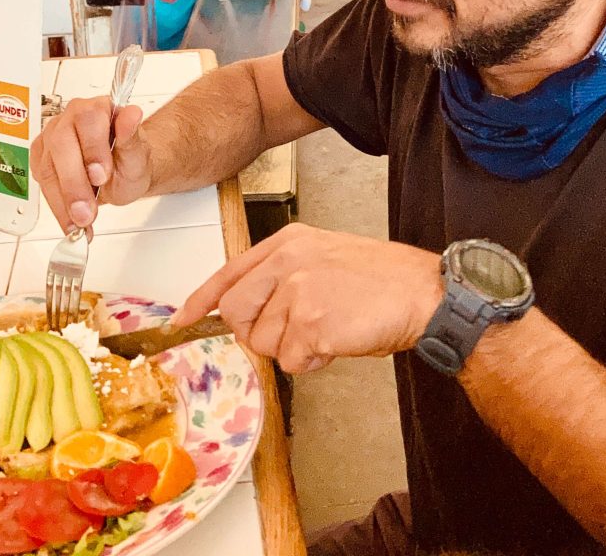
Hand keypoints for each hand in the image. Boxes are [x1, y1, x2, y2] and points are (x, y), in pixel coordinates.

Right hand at [31, 98, 151, 234]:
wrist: (122, 175)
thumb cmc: (130, 161)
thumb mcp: (138, 154)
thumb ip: (132, 137)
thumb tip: (132, 115)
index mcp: (99, 109)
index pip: (89, 119)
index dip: (93, 148)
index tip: (101, 176)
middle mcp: (72, 118)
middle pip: (62, 144)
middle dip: (74, 182)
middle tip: (87, 210)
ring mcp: (54, 136)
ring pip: (48, 166)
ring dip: (63, 198)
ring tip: (80, 220)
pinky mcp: (42, 157)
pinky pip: (42, 181)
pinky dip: (56, 204)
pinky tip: (69, 218)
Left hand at [172, 224, 443, 373]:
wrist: (423, 292)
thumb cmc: (382, 280)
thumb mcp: (325, 257)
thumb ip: (284, 275)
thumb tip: (251, 311)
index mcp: (289, 243)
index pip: (229, 272)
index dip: (202, 300)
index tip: (182, 318)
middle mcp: (287, 262)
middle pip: (237, 313)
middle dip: (259, 333)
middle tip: (295, 333)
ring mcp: (297, 291)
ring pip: (265, 343)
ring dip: (294, 349)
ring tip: (329, 329)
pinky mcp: (311, 323)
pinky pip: (292, 361)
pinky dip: (313, 362)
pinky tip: (338, 341)